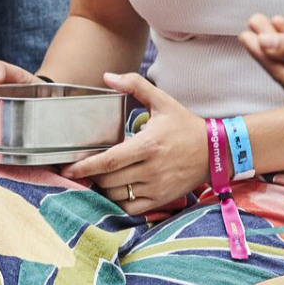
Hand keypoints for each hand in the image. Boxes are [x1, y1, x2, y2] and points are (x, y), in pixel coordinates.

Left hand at [61, 72, 205, 215]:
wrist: (216, 151)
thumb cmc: (185, 125)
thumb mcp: (162, 101)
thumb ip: (134, 85)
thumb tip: (107, 77)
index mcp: (148, 145)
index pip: (108, 160)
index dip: (84, 166)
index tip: (68, 169)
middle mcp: (151, 169)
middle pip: (109, 179)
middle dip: (92, 175)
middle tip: (84, 168)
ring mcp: (156, 187)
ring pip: (117, 194)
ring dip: (104, 187)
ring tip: (101, 176)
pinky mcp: (161, 199)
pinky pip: (131, 207)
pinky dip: (119, 200)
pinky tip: (117, 189)